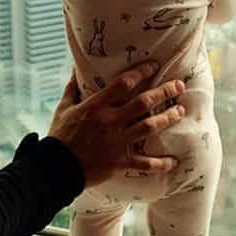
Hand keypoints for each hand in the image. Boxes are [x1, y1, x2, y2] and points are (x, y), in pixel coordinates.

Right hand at [47, 61, 185, 186]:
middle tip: (179, 85)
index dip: (141, 72)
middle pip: (143, 103)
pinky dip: (160, 163)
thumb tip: (78, 69)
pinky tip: (174, 161)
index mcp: (96, 106)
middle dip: (164, 92)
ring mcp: (117, 143)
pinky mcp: (119, 163)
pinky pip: (144, 164)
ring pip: (149, 127)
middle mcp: (110, 122)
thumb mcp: (64, 108)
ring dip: (167, 118)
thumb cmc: (59, 136)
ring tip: (180, 111)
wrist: (55, 169)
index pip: (124, 84)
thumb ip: (73, 88)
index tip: (155, 66)